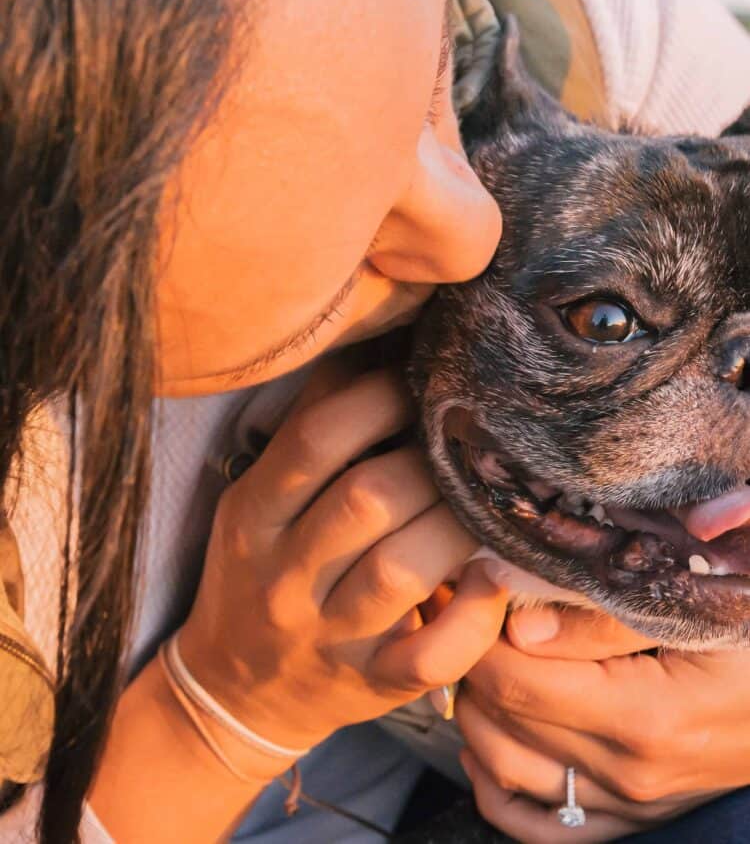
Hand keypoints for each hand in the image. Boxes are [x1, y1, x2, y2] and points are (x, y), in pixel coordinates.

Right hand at [179, 366, 506, 775]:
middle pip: (368, 498)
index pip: (316, 439)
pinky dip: (473, 616)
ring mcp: (327, 636)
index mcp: (254, 513)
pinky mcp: (370, 685)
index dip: (379, 399)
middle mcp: (283, 575)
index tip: (421, 383)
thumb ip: (310, 430)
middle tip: (467, 443)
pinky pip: (430, 656)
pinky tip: (492, 578)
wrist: (234, 690)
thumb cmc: (261, 570)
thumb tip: (378, 343)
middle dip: (430, 462)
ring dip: (457, 526)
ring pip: (402, 572)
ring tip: (486, 500)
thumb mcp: (259, 499)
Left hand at [455, 605, 748, 841]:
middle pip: (503, 722)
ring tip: (478, 662)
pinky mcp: (629, 822)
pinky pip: (537, 826)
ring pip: (505, 772)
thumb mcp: (692, 613)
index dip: (479, 635)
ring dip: (474, 714)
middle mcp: (629, 774)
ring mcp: (628, 807)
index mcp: (646, 718)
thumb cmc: (749, 642)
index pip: (518, 681)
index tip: (471, 594)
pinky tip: (486, 740)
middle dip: (470, 664)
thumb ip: (604, 619)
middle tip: (469, 617)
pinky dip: (495, 786)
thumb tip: (519, 627)